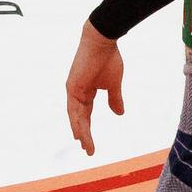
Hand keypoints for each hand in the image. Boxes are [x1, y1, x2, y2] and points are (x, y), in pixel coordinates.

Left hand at [65, 20, 124, 155]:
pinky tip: (79, 133)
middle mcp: (77, 92)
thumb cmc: (108, 59)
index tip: (90, 144)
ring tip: (85, 146)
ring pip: (76, 116)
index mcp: (86, 91)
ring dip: (81, 132)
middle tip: (88, 150)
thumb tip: (119, 114)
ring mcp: (73, 90)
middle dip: (84, 134)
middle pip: (80, 118)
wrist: (103, 41)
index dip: (88, 128)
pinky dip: (77, 121)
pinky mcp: (72, 86)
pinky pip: (74, 108)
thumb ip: (114, 99)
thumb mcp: (113, 84)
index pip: (86, 114)